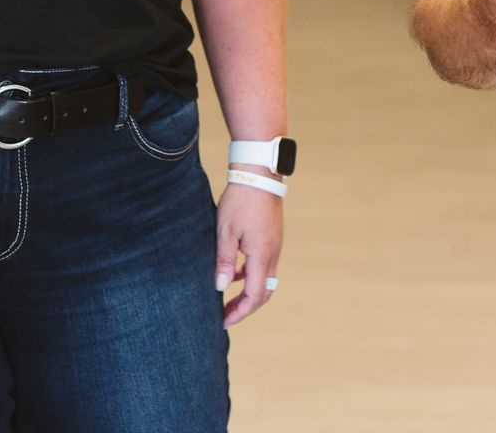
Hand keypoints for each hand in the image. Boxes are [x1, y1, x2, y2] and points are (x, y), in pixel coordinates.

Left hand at [215, 176, 282, 326]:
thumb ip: (224, 261)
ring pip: (265, 280)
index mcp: (261, 255)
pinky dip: (250, 276)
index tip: (224, 321)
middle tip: (226, 316)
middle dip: (246, 308)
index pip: (255, 296)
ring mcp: (274, 245)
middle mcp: (272, 254)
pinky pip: (264, 265)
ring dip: (248, 293)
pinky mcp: (272, 237)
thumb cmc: (240, 200)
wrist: (259, 174)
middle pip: (264, 293)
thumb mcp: (225, 231)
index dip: (240, 312)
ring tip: (228, 299)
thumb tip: (221, 288)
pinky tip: (235, 273)